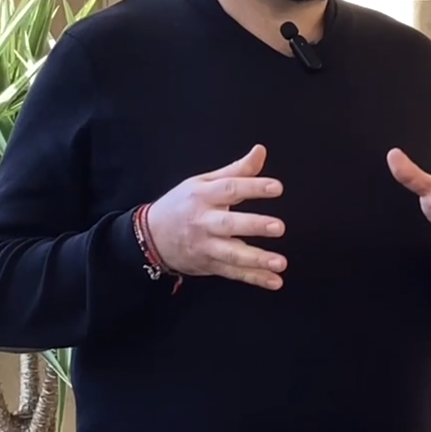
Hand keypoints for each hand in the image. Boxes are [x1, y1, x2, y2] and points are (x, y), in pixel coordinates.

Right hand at [143, 145, 287, 288]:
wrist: (150, 237)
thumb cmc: (182, 204)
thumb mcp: (203, 182)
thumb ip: (236, 170)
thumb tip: (260, 151)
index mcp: (203, 196)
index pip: (229, 188)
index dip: (253, 187)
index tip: (277, 187)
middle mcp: (203, 221)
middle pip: (229, 224)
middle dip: (254, 226)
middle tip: (279, 227)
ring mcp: (205, 246)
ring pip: (232, 254)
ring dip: (257, 260)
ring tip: (280, 263)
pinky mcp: (209, 265)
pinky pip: (234, 273)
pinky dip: (255, 278)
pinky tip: (274, 281)